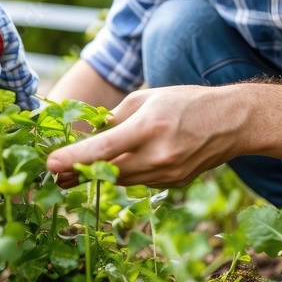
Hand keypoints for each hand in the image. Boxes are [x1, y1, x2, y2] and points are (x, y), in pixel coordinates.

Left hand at [45, 84, 244, 187]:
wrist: (231, 121)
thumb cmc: (186, 102)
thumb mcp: (146, 98)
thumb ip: (115, 118)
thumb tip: (90, 134)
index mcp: (149, 127)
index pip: (103, 149)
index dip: (73, 159)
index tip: (50, 166)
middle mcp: (159, 155)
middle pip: (108, 171)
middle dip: (80, 172)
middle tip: (56, 174)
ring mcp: (169, 174)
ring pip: (123, 179)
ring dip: (105, 171)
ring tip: (84, 167)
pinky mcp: (175, 183)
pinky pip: (141, 181)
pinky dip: (130, 171)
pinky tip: (131, 159)